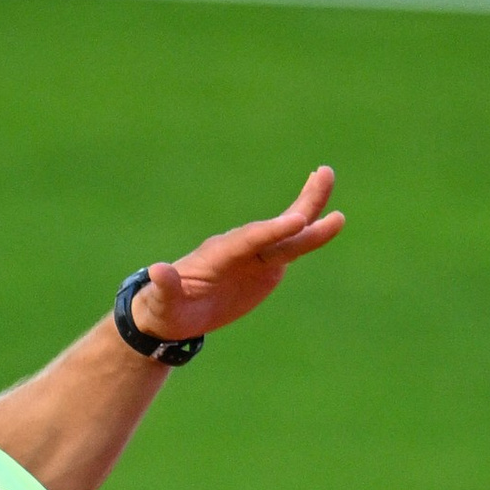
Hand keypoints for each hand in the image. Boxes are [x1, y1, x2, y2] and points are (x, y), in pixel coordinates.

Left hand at [131, 166, 342, 343]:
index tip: (296, 222)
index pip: (248, 241)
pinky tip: (332, 218)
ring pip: (288, 232)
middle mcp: (238, 248)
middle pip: (272, 227)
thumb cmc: (164, 307)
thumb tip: (156, 271)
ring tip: (329, 179)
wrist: (172, 311)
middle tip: (322, 178)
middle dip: (298, 208)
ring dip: (310, 209)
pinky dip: (311, 232)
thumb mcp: (161, 302)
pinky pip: (292, 245)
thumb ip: (164, 287)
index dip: (272, 231)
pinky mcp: (265, 264)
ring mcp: (254, 254)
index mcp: (217, 255)